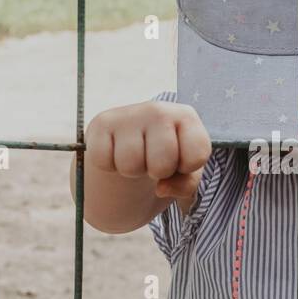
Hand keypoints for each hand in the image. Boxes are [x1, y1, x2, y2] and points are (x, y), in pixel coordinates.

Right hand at [86, 101, 211, 201]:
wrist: (127, 147)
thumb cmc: (165, 159)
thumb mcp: (185, 173)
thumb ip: (187, 185)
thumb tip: (161, 189)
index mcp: (186, 117)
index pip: (196, 156)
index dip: (187, 168)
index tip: (180, 161)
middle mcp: (159, 110)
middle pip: (161, 164)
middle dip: (157, 172)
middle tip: (153, 161)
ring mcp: (129, 114)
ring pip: (130, 165)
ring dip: (132, 171)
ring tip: (136, 157)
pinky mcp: (101, 122)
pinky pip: (104, 161)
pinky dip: (109, 165)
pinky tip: (116, 152)